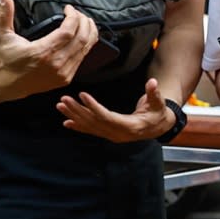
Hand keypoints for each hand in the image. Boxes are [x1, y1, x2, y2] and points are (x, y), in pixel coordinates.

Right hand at [0, 0, 99, 100]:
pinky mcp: (66, 78)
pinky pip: (82, 58)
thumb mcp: (1, 34)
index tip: (69, 8)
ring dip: (89, 33)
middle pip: (82, 39)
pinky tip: (83, 36)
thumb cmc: (5, 59)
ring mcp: (63, 73)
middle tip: (78, 13)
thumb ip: (4, 13)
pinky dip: (85, 45)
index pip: (68, 32)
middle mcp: (56, 64)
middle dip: (84, 22)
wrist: (7, 84)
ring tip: (85, 21)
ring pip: (85, 49)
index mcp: (42, 53)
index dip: (73, 17)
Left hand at [57, 77, 174, 143]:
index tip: (82, 96)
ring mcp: (113, 135)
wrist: (159, 127)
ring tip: (60, 106)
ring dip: (74, 116)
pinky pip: (92, 131)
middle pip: (94, 123)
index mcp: (130, 127)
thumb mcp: (158, 103)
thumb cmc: (157, 114)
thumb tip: (153, 82)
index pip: (108, 117)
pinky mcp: (109, 134)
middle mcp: (118, 134)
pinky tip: (66, 122)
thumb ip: (154, 93)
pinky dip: (79, 127)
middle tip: (64, 99)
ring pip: (90, 127)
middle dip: (78, 111)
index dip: (94, 107)